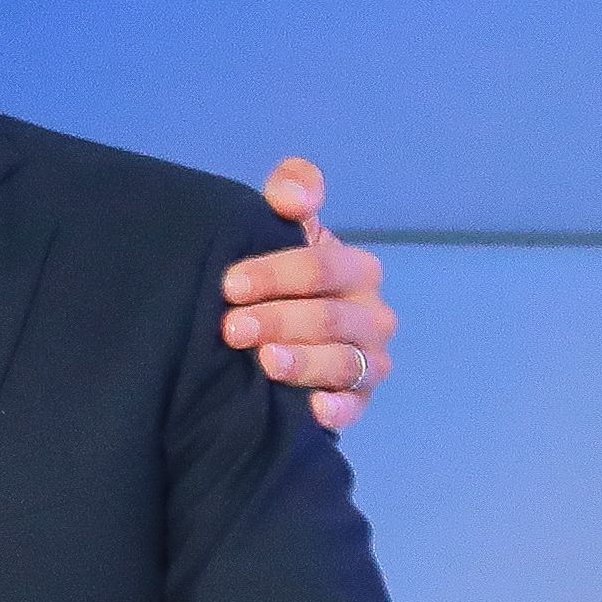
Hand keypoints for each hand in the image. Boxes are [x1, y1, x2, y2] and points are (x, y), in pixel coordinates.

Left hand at [217, 159, 391, 430]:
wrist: (275, 333)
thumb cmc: (278, 277)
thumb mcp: (281, 229)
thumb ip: (291, 195)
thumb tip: (292, 194)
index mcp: (355, 270)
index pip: (324, 267)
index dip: (278, 273)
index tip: (230, 285)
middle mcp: (371, 315)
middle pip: (330, 318)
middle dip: (279, 320)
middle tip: (230, 328)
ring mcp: (368, 359)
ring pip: (343, 362)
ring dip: (302, 362)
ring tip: (264, 362)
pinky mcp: (357, 399)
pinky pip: (355, 405)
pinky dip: (338, 407)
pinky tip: (313, 407)